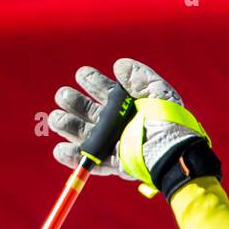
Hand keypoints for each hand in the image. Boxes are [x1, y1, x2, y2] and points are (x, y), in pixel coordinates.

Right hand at [48, 59, 207, 193]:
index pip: (106, 91)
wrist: (172, 151)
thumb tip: (118, 65)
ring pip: (85, 135)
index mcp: (129, 105)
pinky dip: (74, 158)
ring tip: (56, 119)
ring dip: (68, 126)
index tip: (82, 75)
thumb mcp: (158, 92)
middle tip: (63, 96)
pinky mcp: (115, 163)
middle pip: (90, 112)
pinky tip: (60, 150)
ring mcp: (115, 144)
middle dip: (74, 102)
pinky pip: (91, 162)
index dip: (91, 81)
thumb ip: (138, 77)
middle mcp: (120, 124)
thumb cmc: (168, 121)